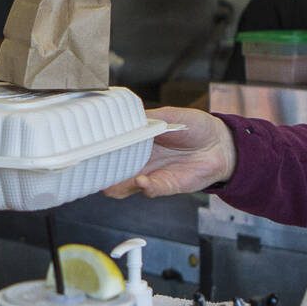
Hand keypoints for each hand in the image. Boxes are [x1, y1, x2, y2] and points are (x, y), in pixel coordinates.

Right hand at [103, 107, 234, 198]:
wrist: (220, 144)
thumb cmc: (195, 127)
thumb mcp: (168, 115)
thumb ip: (147, 118)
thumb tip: (124, 116)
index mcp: (136, 141)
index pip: (110, 148)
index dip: (97, 149)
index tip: (85, 147)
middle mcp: (138, 160)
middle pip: (110, 171)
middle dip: (98, 172)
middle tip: (90, 168)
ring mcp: (150, 174)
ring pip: (123, 186)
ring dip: (116, 185)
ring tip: (110, 182)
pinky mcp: (165, 186)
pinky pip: (149, 189)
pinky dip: (143, 186)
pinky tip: (141, 181)